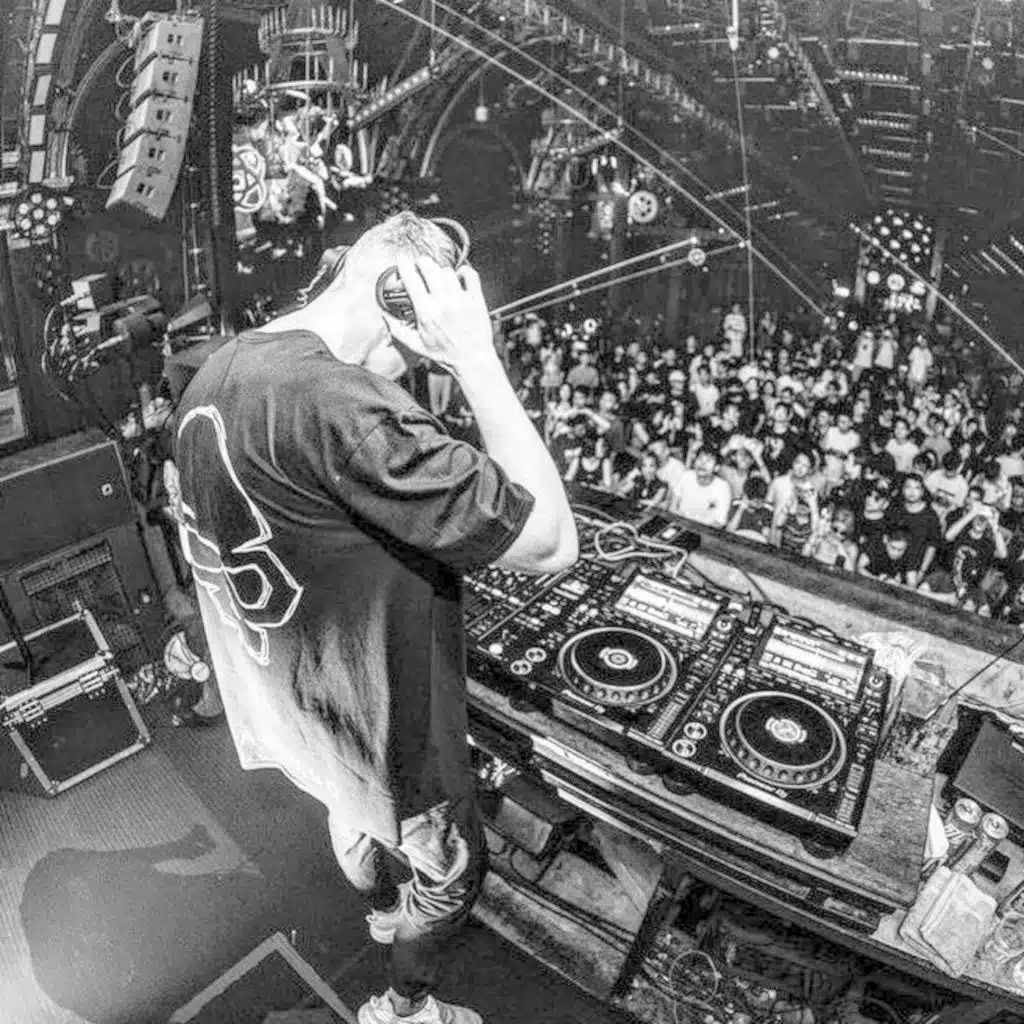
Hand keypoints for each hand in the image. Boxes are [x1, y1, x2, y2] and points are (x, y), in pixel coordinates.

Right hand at [384, 257, 493, 374]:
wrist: (472, 360)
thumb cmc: (445, 354)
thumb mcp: (416, 344)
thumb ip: (397, 329)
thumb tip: (383, 314)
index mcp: (426, 313)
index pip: (412, 279)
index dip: (404, 265)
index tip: (402, 261)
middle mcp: (444, 303)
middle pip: (429, 267)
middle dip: (422, 262)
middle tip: (420, 266)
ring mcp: (461, 300)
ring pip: (448, 270)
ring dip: (440, 270)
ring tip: (439, 277)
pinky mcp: (475, 299)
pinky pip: (470, 274)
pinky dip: (464, 271)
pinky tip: (459, 277)